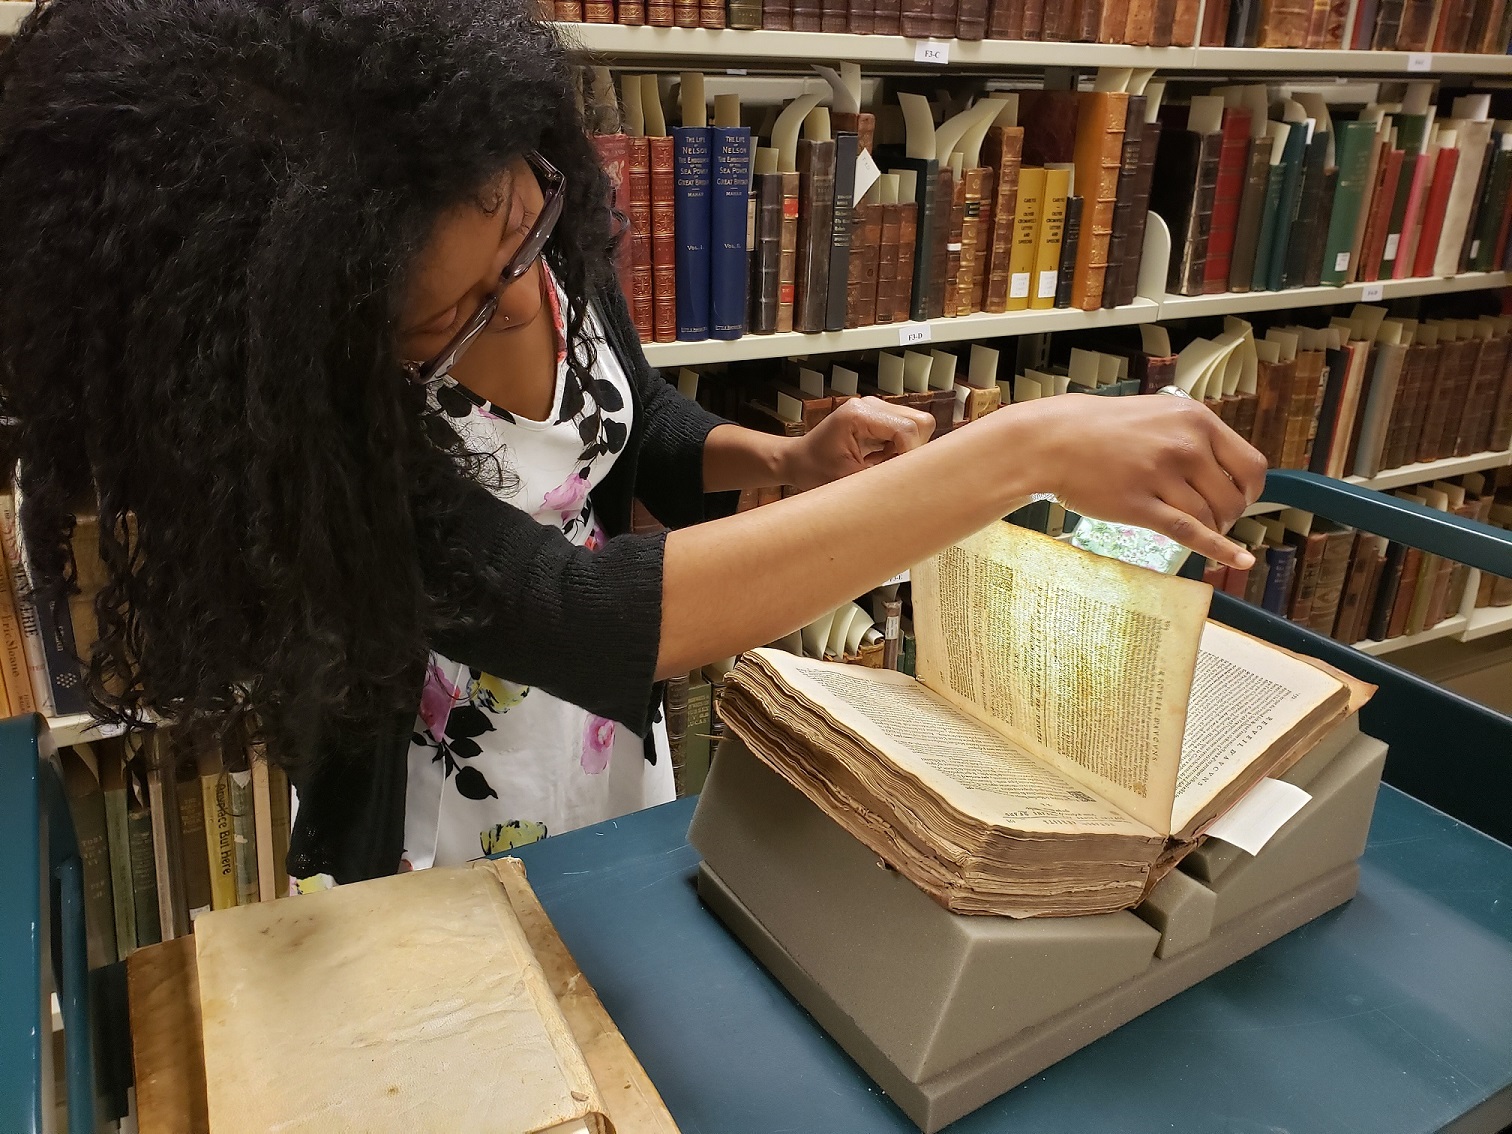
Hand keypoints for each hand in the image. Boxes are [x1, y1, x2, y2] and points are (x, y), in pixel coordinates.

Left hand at [780, 396, 934, 490]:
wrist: (797, 460)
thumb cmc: (814, 471)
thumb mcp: (849, 481)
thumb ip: (883, 476)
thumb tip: (915, 480)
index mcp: (859, 414)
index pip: (908, 429)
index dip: (911, 455)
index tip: (897, 474)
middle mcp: (870, 404)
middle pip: (920, 421)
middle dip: (914, 449)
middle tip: (892, 468)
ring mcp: (875, 406)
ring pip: (918, 424)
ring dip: (908, 448)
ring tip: (884, 463)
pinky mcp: (879, 414)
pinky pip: (907, 428)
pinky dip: (902, 446)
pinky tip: (882, 457)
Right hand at [1026, 394, 1267, 570]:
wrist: (1053, 440)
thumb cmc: (1102, 429)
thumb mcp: (1159, 415)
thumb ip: (1192, 436)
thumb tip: (1225, 470)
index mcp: (1196, 420)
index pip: (1250, 465)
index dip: (1250, 490)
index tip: (1239, 499)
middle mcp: (1185, 446)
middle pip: (1233, 497)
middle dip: (1228, 515)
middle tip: (1212, 518)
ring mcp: (1162, 476)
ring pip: (1210, 516)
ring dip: (1211, 530)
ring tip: (1193, 527)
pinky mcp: (1139, 505)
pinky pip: (1189, 532)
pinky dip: (1218, 550)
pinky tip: (1238, 560)